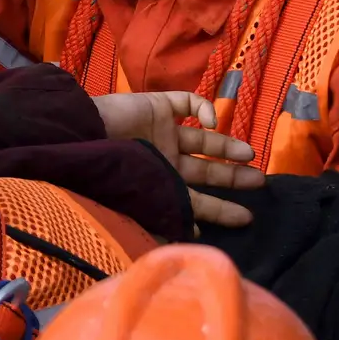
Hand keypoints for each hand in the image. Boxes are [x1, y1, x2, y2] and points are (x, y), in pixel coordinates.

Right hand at [95, 91, 263, 229]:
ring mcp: (163, 131)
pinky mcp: (160, 105)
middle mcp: (164, 159)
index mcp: (158, 184)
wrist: (79, 137)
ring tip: (249, 155)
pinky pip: (189, 103)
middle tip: (259, 183)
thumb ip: (164, 215)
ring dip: (228, 146)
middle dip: (232, 178)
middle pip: (205, 170)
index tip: (244, 218)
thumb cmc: (105, 173)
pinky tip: (212, 121)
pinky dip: (204, 108)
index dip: (219, 210)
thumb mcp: (137, 202)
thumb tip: (193, 236)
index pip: (195, 200)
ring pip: (205, 138)